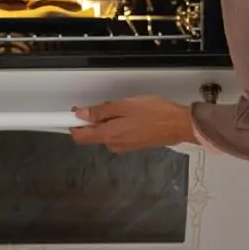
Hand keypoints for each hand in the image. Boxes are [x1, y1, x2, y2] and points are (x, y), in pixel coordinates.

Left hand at [70, 98, 194, 152]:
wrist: (179, 125)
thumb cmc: (154, 112)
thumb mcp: (124, 106)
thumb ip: (100, 111)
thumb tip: (80, 115)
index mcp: (108, 135)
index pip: (80, 136)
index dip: (71, 124)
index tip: (69, 113)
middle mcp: (114, 144)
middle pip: (93, 134)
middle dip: (93, 119)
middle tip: (105, 103)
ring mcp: (124, 146)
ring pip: (107, 133)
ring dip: (108, 121)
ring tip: (123, 106)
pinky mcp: (135, 145)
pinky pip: (119, 134)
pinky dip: (119, 124)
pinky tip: (131, 114)